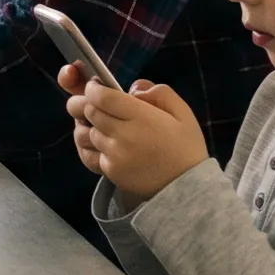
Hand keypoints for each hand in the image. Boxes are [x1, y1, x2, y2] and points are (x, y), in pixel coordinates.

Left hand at [59, 63, 207, 199]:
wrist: (187, 188)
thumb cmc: (186, 147)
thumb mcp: (182, 113)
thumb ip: (159, 93)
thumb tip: (132, 88)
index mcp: (141, 118)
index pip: (101, 97)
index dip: (93, 88)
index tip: (96, 86)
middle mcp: (123, 136)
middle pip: (89, 112)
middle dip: (89, 104)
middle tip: (98, 103)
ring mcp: (114, 155)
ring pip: (87, 132)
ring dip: (92, 125)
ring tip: (106, 124)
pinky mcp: (109, 171)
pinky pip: (91, 152)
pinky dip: (95, 145)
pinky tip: (109, 143)